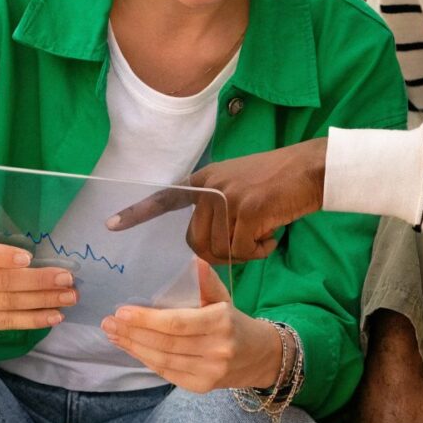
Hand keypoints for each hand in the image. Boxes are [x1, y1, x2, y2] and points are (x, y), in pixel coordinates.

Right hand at [0, 234, 75, 332]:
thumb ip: (0, 245)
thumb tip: (47, 257)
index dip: (1, 256)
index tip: (30, 258)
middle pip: (0, 282)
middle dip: (38, 281)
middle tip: (67, 279)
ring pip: (6, 304)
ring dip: (43, 301)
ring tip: (69, 297)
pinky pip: (4, 323)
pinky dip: (33, 320)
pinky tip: (55, 316)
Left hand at [101, 260, 278, 392]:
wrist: (261, 357)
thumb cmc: (235, 322)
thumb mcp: (224, 298)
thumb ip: (206, 281)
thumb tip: (192, 260)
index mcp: (222, 322)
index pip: (176, 323)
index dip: (146, 319)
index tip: (121, 312)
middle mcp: (217, 349)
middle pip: (164, 343)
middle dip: (132, 333)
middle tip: (108, 323)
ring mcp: (210, 371)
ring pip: (162, 360)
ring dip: (133, 347)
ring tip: (114, 335)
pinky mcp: (202, 386)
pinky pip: (166, 372)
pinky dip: (145, 360)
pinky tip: (132, 348)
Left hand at [107, 138, 327, 263]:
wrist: (313, 169)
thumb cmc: (283, 181)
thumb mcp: (241, 185)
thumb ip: (220, 205)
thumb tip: (212, 242)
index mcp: (206, 180)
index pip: (166, 197)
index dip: (138, 213)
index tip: (110, 225)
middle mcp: (211, 188)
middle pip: (196, 241)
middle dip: (219, 254)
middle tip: (246, 248)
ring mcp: (229, 197)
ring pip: (220, 249)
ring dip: (244, 254)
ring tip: (264, 239)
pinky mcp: (249, 209)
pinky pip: (243, 249)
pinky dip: (259, 251)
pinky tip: (273, 238)